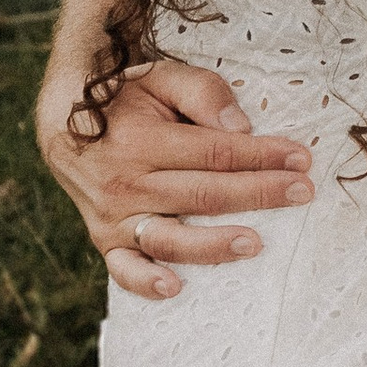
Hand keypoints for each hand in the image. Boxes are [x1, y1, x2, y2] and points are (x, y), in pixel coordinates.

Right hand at [36, 54, 313, 300]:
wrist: (63, 127)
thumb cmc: (126, 100)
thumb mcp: (161, 78)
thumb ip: (202, 93)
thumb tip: (241, 128)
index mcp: (141, 139)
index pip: (214, 151)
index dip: (261, 154)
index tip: (301, 157)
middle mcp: (126, 181)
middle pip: (202, 194)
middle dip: (258, 193)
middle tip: (302, 192)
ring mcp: (114, 216)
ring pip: (169, 237)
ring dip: (213, 245)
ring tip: (256, 244)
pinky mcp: (106, 240)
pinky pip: (124, 269)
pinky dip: (145, 282)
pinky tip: (174, 288)